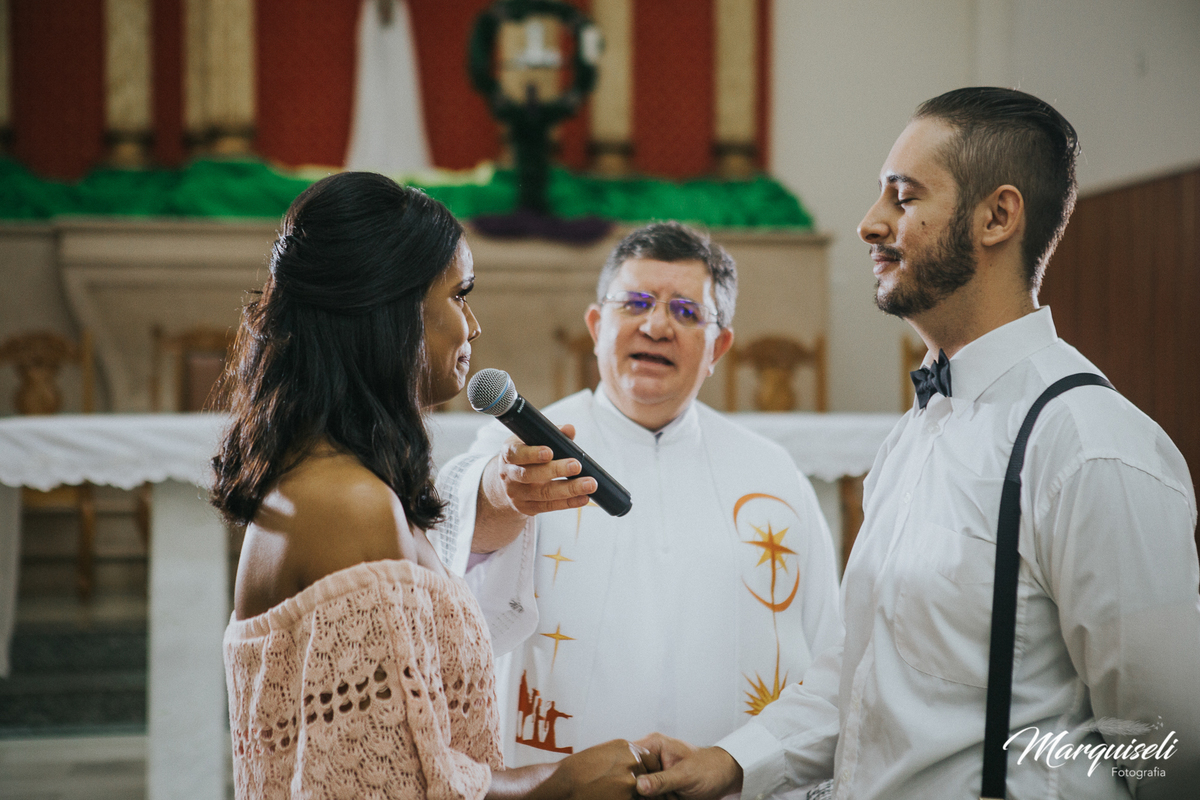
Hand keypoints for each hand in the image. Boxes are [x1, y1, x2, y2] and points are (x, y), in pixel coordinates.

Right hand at [484, 424, 596, 516]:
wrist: (507, 483)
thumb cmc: (526, 456)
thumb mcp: (532, 441)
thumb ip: (551, 434)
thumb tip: (569, 429)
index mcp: (508, 454)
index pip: (516, 454)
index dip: (532, 454)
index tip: (550, 452)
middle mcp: (509, 475)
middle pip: (530, 475)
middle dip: (556, 470)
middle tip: (577, 466)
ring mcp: (516, 494)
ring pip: (543, 493)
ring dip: (569, 489)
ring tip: (589, 484)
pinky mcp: (527, 508)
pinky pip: (549, 506)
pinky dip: (568, 502)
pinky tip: (583, 497)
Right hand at [532, 739, 660, 799]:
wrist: (566, 783)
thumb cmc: (579, 769)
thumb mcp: (603, 753)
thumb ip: (622, 757)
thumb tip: (635, 764)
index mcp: (627, 747)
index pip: (650, 758)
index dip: (648, 769)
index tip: (644, 777)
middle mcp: (632, 760)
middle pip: (648, 773)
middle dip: (643, 782)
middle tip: (630, 788)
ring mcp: (630, 778)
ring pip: (642, 788)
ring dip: (635, 793)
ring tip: (615, 791)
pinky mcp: (626, 795)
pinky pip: (634, 799)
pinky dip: (625, 798)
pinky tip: (613, 796)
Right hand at [633, 735, 741, 799]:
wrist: (724, 778)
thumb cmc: (709, 768)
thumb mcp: (685, 775)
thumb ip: (661, 780)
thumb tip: (639, 785)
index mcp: (653, 746)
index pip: (627, 756)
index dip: (625, 771)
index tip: (629, 787)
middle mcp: (650, 759)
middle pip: (630, 777)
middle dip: (638, 791)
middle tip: (659, 794)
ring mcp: (653, 775)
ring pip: (637, 791)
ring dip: (648, 797)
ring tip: (671, 795)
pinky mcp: (657, 788)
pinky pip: (648, 797)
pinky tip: (670, 797)